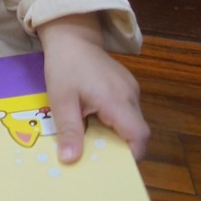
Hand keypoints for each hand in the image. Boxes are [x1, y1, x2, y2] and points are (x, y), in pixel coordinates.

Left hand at [39, 14, 149, 163]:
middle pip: (137, 131)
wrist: (71, 35)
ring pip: (132, 121)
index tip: (112, 164)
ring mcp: (130, 88)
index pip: (139, 136)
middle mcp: (130, 94)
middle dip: (121, 146)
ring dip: (116, 132)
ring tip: (92, 137)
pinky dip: (115, 120)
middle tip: (98, 155)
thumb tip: (70, 161)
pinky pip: (126, 109)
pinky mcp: (126, 84)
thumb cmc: (64, 66)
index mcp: (117, 99)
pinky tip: (94, 118)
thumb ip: (69, 130)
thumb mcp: (61, 100)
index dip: (131, 155)